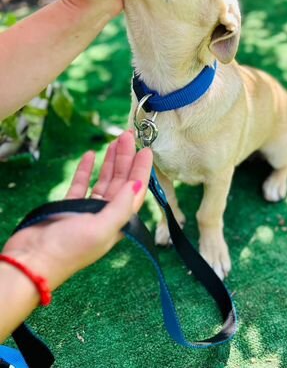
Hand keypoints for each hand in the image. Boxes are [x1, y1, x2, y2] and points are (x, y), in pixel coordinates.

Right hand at [1, 131, 151, 290]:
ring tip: (115, 141)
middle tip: (127, 135)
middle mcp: (106, 214)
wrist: (31, 260)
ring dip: (110, 161)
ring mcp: (87, 209)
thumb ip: (121, 206)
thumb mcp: (101, 229)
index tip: (146, 150)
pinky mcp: (70, 206)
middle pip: (121, 181)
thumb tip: (138, 184)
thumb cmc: (68, 249)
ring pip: (104, 180)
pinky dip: (87, 169)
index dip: (142, 170)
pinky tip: (91, 155)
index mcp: (118, 222)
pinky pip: (82, 184)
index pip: (135, 191)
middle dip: (126, 158)